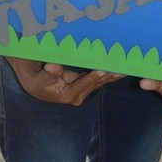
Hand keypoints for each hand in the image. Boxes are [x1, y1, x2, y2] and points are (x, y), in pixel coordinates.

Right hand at [7, 57, 121, 105]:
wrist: (34, 85)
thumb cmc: (37, 79)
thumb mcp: (41, 75)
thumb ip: (51, 71)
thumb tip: (52, 67)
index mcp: (68, 94)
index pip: (84, 83)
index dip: (93, 76)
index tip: (103, 69)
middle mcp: (78, 96)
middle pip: (97, 83)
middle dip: (110, 74)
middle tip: (122, 65)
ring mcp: (83, 93)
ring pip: (101, 82)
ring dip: (114, 74)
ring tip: (127, 65)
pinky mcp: (86, 88)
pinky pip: (100, 81)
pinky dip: (111, 74)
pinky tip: (122, 68)